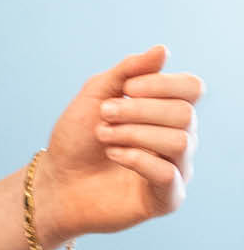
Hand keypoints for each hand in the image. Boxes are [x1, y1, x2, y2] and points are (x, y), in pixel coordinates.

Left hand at [36, 44, 203, 241]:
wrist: (55, 181)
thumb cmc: (76, 137)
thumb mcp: (96, 94)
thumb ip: (128, 71)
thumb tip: (162, 50)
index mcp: (166, 110)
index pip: (192, 87)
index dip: (163, 83)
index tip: (127, 87)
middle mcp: (178, 138)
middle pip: (185, 113)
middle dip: (140, 109)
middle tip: (105, 113)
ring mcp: (175, 169)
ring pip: (180, 141)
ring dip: (135, 133)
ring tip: (103, 135)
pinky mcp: (166, 198)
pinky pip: (169, 174)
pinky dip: (137, 159)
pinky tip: (112, 155)